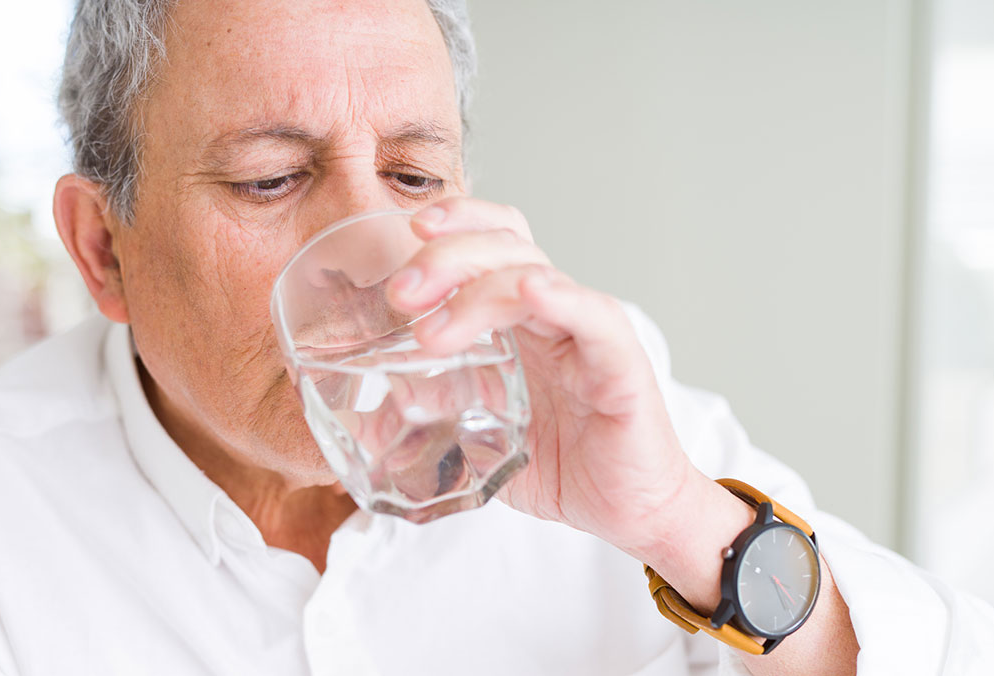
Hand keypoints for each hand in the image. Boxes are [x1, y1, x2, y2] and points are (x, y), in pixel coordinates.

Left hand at [387, 197, 707, 559]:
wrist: (629, 511)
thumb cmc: (563, 464)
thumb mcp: (479, 434)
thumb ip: (430, 413)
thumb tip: (364, 417)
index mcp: (522, 317)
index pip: (493, 241)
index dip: (457, 222)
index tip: (411, 229)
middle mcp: (555, 313)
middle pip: (505, 247)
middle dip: (446, 258)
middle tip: (402, 294)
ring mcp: (589, 333)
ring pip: (535, 275)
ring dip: (477, 293)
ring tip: (431, 335)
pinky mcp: (622, 366)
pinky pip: (594, 319)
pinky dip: (563, 299)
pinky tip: (531, 293)